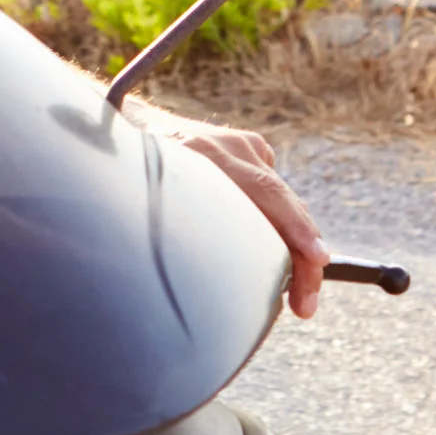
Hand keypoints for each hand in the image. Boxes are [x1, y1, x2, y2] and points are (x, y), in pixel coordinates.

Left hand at [138, 107, 330, 317]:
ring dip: (292, 246)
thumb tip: (220, 293)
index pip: (268, 195)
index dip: (298, 232)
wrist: (118, 127)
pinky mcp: (246, 144)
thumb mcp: (145, 210)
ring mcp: (238, 142)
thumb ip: (182, 239)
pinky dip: (273, 219)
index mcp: (200, 159)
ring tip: (297, 294)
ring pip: (281, 201)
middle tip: (306, 306)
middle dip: (304, 258)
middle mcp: (225, 148)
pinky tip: (268, 246)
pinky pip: (269, 188)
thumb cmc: (124, 185)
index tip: (317, 261)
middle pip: (283, 203)